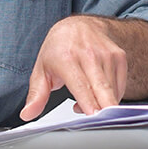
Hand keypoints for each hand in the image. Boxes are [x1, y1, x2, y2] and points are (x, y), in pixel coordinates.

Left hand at [19, 16, 147, 120]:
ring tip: (87, 104)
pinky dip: (111, 97)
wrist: (79, 25)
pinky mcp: (119, 57)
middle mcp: (89, 54)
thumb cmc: (58, 49)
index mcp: (66, 58)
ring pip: (112, 90)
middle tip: (101, 123)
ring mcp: (106, 55)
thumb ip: (36, 95)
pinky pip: (120, 87)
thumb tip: (27, 114)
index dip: (88, 103)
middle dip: (105, 109)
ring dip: (103, 105)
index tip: (93, 117)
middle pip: (102, 89)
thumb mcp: (41, 70)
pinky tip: (98, 96)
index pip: (80, 86)